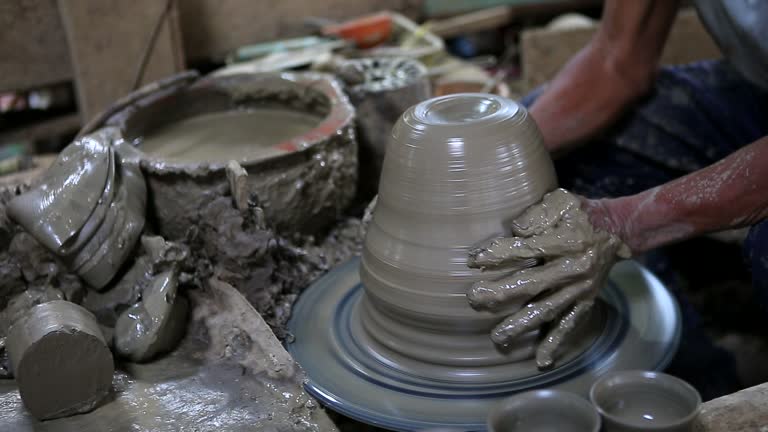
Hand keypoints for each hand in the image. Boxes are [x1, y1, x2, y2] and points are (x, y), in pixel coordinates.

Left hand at [466, 189, 630, 368]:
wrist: (617, 230)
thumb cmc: (580, 213)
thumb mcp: (561, 201)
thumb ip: (538, 214)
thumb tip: (516, 230)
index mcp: (566, 241)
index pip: (527, 249)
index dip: (499, 254)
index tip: (473, 260)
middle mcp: (573, 269)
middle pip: (533, 283)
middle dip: (501, 293)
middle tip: (474, 298)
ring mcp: (579, 290)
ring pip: (547, 310)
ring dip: (521, 324)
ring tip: (497, 337)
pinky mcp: (585, 303)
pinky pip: (570, 325)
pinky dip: (556, 343)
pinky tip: (541, 361)